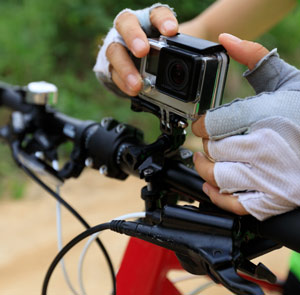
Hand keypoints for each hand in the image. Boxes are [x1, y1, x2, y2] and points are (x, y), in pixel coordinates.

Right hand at [93, 4, 177, 95]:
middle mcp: (131, 28)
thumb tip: (199, 67)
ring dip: (125, 67)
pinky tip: (132, 90)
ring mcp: (119, 45)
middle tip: (142, 51)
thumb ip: (180, 54)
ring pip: (115, 50)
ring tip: (137, 83)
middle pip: (126, 23)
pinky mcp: (113, 64)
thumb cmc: (162, 51)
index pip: (156, 14)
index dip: (162, 21)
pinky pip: (113, 72)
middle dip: (134, 36)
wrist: (147, 61)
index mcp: (150, 20)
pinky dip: (123, 82)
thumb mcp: (173, 50)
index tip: (171, 31)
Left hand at [192, 34, 299, 219]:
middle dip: (206, 145)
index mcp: (266, 116)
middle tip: (209, 141)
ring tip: (205, 160)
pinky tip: (211, 185)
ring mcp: (270, 177)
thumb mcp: (286, 80)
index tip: (204, 124)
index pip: (211, 124)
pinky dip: (218, 196)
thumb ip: (254, 57)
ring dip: (206, 168)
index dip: (202, 124)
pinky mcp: (273, 199)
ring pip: (218, 176)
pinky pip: (235, 204)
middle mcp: (266, 148)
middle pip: (212, 150)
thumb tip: (226, 39)